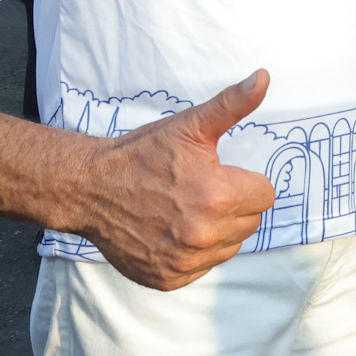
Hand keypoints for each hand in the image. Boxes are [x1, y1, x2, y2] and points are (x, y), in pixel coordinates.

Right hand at [79, 71, 278, 289]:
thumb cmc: (142, 155)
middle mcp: (204, 235)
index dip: (245, 181)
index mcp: (218, 196)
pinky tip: (172, 231)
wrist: (90, 188)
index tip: (220, 174)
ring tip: (186, 210)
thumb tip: (262, 77)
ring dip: (217, 230)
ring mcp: (185, 261)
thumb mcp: (189, 125)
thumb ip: (232, 104)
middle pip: (250, 222)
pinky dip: (194, 252)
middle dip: (233, 205)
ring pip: (230, 247)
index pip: (265, 195)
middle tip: (200, 190)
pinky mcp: (168, 278)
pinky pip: (203, 267)